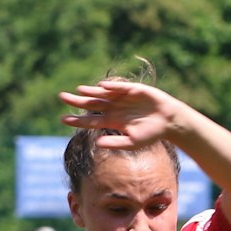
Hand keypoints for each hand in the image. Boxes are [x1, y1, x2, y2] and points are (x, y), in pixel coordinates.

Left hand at [59, 81, 182, 149]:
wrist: (169, 121)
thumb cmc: (152, 134)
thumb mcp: (132, 142)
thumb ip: (115, 143)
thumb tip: (98, 143)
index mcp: (112, 121)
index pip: (90, 120)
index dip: (77, 119)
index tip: (62, 119)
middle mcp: (114, 108)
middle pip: (92, 103)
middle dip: (77, 101)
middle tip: (61, 96)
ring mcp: (123, 98)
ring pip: (102, 94)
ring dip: (91, 91)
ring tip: (79, 89)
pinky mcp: (134, 90)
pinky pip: (120, 88)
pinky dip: (111, 87)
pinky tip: (101, 86)